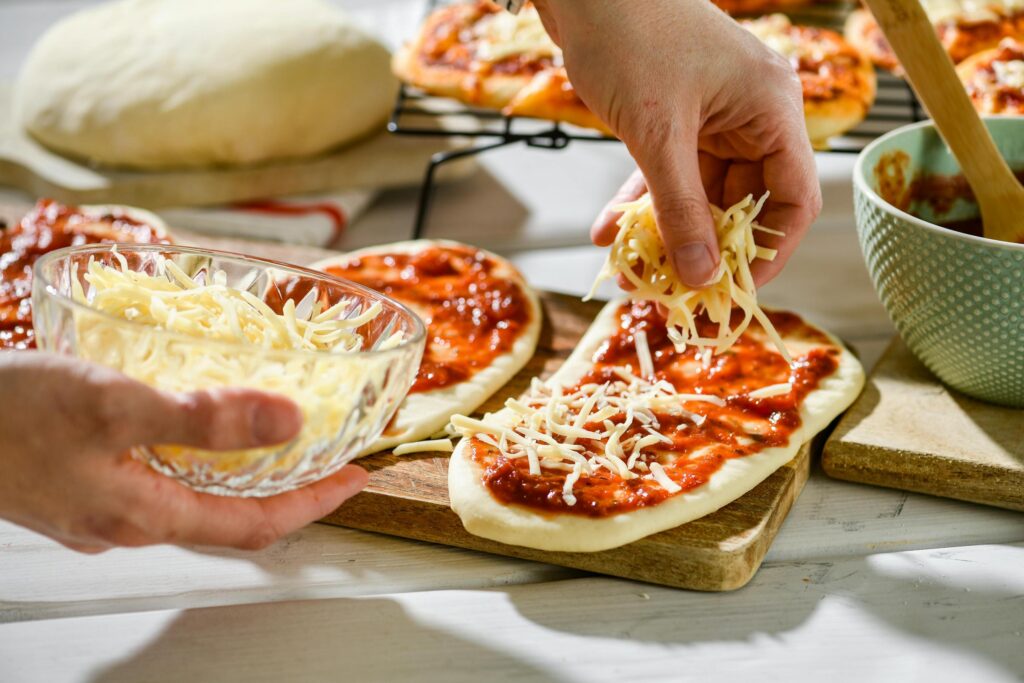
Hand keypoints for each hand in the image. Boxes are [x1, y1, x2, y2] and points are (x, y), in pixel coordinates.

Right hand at [0, 352, 367, 552]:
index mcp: (146, 514)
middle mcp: (127, 523)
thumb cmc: (7, 415)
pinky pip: (155, 480)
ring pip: (191, 498)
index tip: (357, 476)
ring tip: (274, 435)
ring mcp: (99, 509)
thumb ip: (202, 419)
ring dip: (240, 472)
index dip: (315, 504)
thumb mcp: (115, 405)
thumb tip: (288, 422)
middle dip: (285, 488)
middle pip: (229, 516)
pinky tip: (190, 426)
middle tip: (325, 455)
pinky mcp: (77, 485)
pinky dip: (193, 459)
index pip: (256, 526)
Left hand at [534, 0, 821, 287]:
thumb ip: (679, 207)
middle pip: (744, 202)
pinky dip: (641, 203)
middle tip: (672, 290)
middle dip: (705, 249)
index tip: (732, 289)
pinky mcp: (675, 117)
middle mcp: (751, 115)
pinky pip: (667, 174)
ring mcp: (713, 116)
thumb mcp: (657, 133)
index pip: (795, 197)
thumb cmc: (630, 36)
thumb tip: (702, 274)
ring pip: (699, 194)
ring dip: (664, 232)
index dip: (770, 251)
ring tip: (631, 272)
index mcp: (772, 109)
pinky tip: (608, 231)